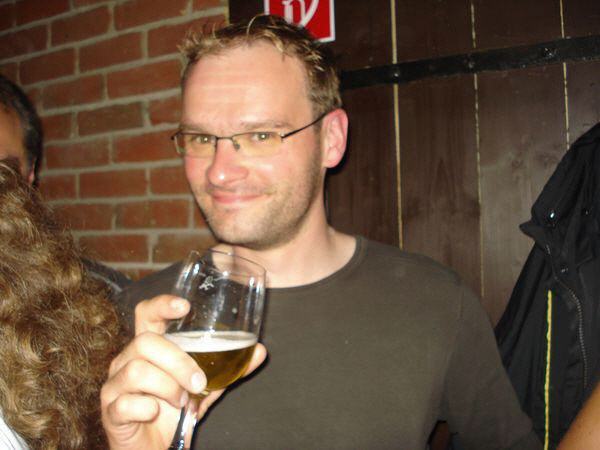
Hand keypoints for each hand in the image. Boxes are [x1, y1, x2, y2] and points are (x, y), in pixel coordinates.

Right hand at [101, 295, 266, 449]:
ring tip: (181, 401)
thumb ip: (228, 368)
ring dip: (168, 387)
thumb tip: (260, 351)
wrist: (153, 447)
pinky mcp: (111, 410)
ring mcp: (115, 384)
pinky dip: (148, 408)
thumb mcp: (206, 387)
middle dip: (178, 361)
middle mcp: (127, 360)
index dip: (162, 305)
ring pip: (138, 371)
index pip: (147, 313)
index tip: (185, 307)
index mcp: (149, 348)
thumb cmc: (174, 410)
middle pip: (145, 341)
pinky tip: (156, 413)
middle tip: (198, 381)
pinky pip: (126, 403)